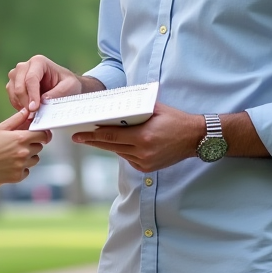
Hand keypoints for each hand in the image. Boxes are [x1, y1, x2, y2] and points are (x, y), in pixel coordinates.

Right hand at [0, 108, 49, 183]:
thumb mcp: (1, 128)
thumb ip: (17, 119)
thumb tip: (28, 111)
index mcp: (21, 138)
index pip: (43, 135)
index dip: (43, 134)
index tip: (41, 135)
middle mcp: (24, 153)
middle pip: (39, 147)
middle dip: (32, 145)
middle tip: (19, 145)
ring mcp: (21, 166)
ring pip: (34, 160)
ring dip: (28, 157)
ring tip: (13, 155)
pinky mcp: (17, 177)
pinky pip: (27, 171)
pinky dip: (21, 168)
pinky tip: (10, 164)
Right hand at [6, 54, 85, 112]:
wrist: (64, 86)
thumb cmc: (68, 83)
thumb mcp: (69, 86)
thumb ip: (58, 92)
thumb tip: (43, 99)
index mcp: (39, 62)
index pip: (31, 78)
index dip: (32, 94)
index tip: (34, 108)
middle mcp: (25, 66)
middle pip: (19, 84)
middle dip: (25, 100)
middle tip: (32, 113)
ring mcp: (17, 74)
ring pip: (12, 89)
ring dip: (20, 103)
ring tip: (32, 113)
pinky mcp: (13, 84)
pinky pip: (11, 95)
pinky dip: (17, 105)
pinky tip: (28, 110)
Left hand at [72, 102, 202, 172]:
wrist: (194, 138)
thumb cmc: (175, 119)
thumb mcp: (155, 109)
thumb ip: (135, 107)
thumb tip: (115, 104)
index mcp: (143, 137)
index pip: (111, 136)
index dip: (92, 135)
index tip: (78, 134)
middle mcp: (142, 152)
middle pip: (110, 147)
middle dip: (93, 141)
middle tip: (77, 137)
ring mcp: (145, 162)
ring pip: (118, 153)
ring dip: (106, 145)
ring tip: (93, 138)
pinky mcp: (147, 168)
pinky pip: (128, 158)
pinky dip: (121, 150)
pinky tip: (116, 144)